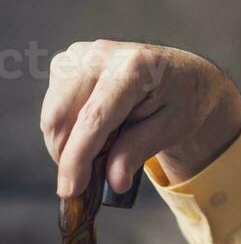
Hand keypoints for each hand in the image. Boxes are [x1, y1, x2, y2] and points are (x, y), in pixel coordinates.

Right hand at [40, 40, 240, 197]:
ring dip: (68, 144)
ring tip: (104, 148)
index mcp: (134, 67)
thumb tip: (114, 182)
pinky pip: (54, 108)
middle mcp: (100, 54)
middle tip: (93, 176)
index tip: (69, 189)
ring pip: (52, 115)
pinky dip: (67, 129)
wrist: (184, 73)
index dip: (77, 158)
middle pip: (61, 117)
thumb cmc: (183, 100)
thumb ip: (138, 151)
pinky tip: (96, 131)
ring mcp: (79, 54)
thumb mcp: (173, 129)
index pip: (93, 119)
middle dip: (69, 155)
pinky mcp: (67, 61)